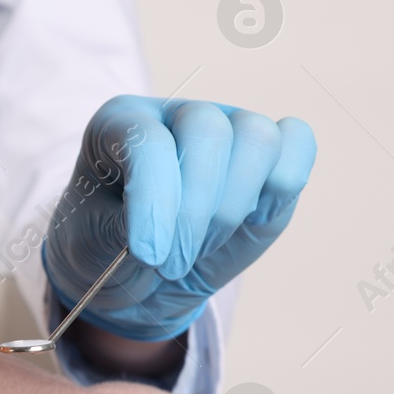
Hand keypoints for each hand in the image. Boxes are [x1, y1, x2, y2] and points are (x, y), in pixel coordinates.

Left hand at [44, 96, 316, 341]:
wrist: (139, 279)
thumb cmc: (109, 250)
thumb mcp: (96, 241)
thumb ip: (131, 224)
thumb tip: (176, 223)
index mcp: (121, 121)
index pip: (149, 142)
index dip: (156, 200)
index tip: (148, 254)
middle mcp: (177, 115)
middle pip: (208, 131)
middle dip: (196, 210)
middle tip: (172, 262)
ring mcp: (227, 128)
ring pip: (257, 137)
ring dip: (233, 207)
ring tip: (200, 248)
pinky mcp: (269, 157)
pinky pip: (297, 144)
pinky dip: (281, 187)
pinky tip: (250, 222)